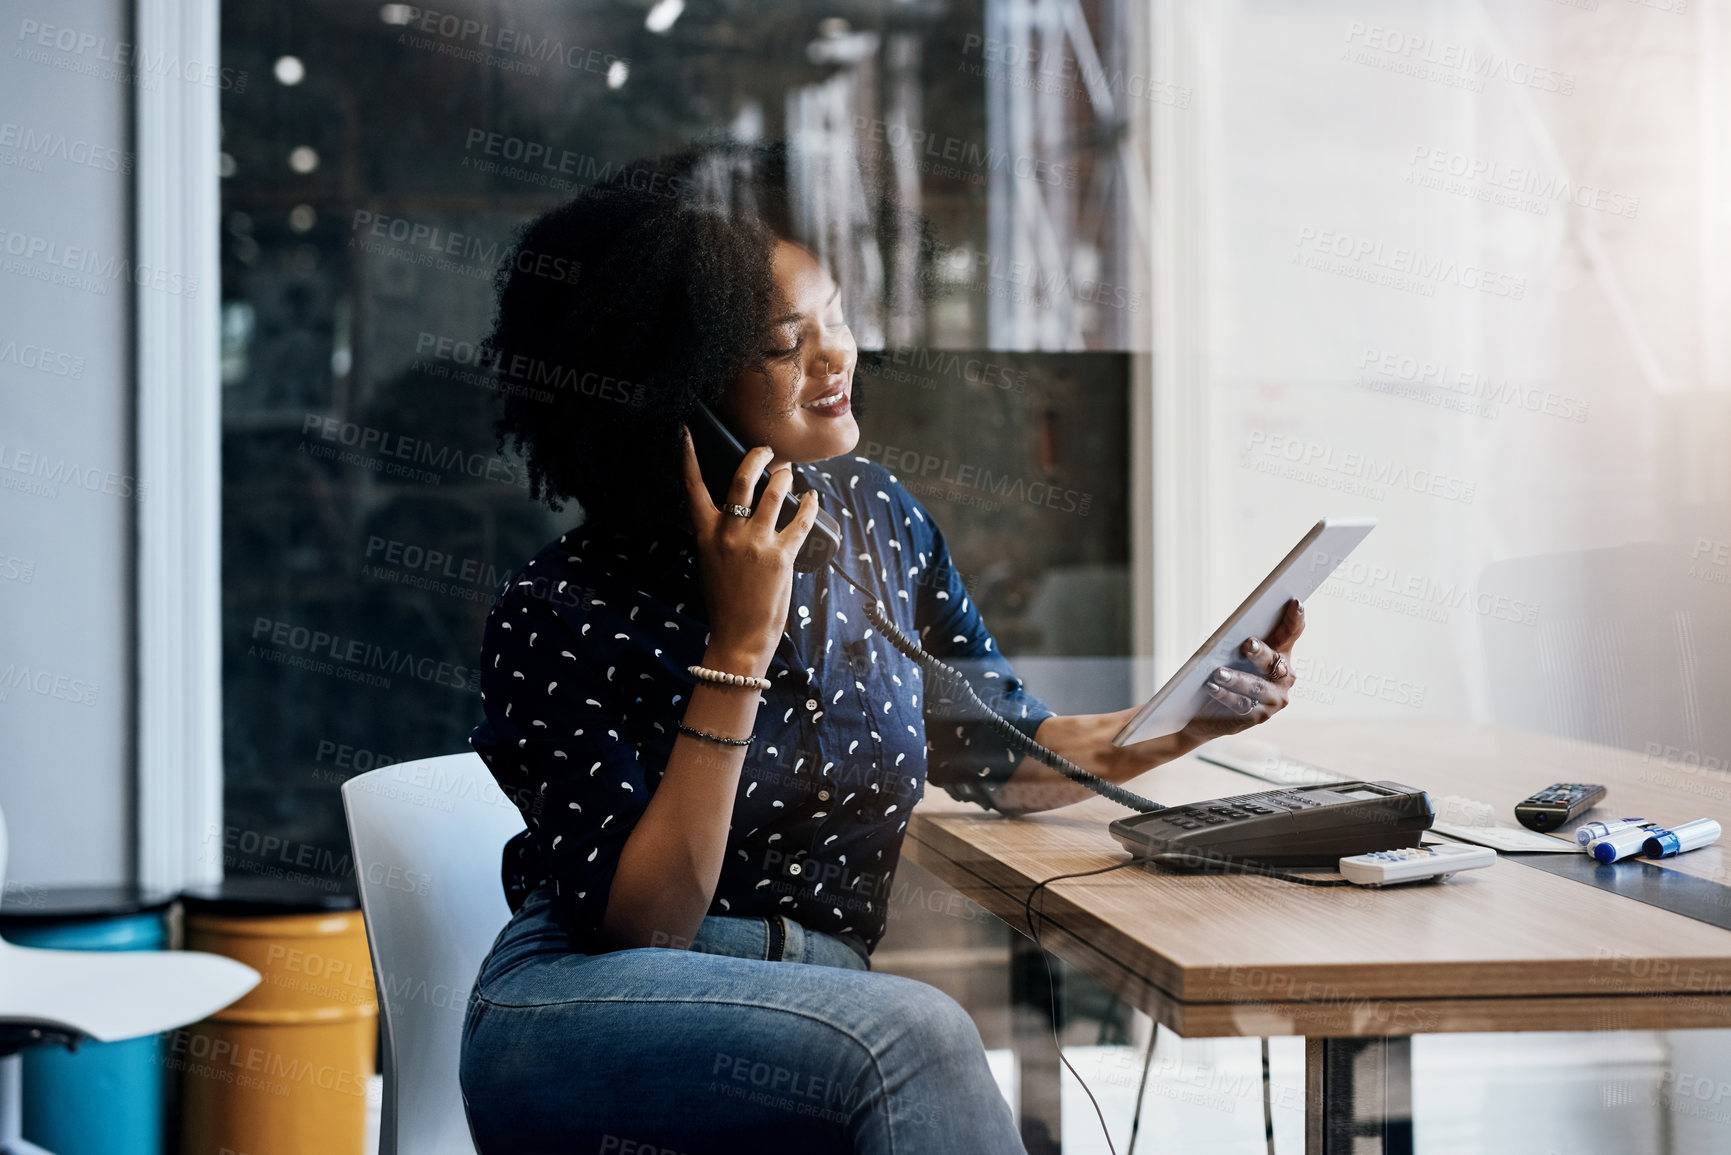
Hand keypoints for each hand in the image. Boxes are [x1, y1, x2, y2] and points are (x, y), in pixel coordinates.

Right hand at [679, 428, 819, 676]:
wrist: (739, 637)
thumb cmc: (725, 603)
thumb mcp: (710, 564)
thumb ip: (719, 536)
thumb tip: (733, 513)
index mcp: (706, 535)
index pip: (693, 489)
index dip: (688, 458)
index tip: (687, 434)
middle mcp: (729, 534)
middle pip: (742, 480)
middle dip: (757, 458)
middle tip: (767, 451)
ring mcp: (756, 543)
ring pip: (774, 494)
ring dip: (785, 478)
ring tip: (789, 474)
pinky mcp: (781, 556)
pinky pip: (800, 521)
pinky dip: (809, 505)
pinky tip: (813, 498)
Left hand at [1176, 599, 1304, 744]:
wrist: (1203, 710)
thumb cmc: (1221, 672)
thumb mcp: (1228, 653)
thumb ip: (1235, 641)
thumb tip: (1231, 630)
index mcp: (1280, 653)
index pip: (1291, 632)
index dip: (1295, 618)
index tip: (1295, 602)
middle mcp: (1284, 676)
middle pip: (1273, 660)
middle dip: (1260, 652)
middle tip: (1247, 643)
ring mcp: (1274, 699)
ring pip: (1257, 686)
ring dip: (1237, 679)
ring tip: (1217, 673)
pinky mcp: (1259, 717)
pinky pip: (1243, 705)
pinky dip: (1225, 696)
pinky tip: (1211, 688)